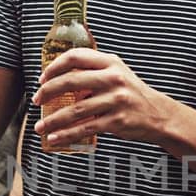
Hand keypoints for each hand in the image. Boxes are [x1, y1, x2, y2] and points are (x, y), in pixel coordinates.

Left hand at [33, 48, 170, 148]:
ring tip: (41, 127)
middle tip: (36, 101)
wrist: (158, 115)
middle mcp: (113, 78)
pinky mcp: (116, 121)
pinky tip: (55, 138)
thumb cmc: (131, 94)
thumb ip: (93, 72)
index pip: (75, 57)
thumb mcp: (117, 74)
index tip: (42, 78)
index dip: (54, 67)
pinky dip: (66, 134)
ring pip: (75, 109)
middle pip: (71, 82)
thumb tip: (59, 79)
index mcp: (110, 63)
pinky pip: (85, 128)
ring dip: (53, 120)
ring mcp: (116, 100)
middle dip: (47, 92)